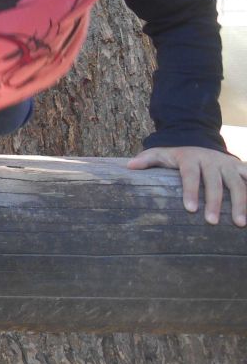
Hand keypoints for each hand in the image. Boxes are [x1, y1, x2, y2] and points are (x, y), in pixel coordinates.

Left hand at [128, 146, 246, 226]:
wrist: (198, 139)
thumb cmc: (176, 154)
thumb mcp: (161, 153)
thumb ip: (147, 160)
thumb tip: (129, 167)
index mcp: (190, 159)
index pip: (190, 176)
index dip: (190, 191)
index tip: (190, 209)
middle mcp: (211, 161)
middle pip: (215, 182)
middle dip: (215, 202)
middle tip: (212, 222)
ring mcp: (228, 164)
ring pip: (237, 184)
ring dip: (241, 203)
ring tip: (240, 224)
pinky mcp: (239, 167)